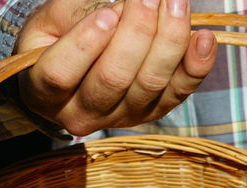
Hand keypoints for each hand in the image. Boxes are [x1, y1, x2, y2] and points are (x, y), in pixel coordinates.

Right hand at [14, 0, 216, 136]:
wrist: (76, 67)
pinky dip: (196, 65)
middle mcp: (81, 114)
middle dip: (136, 31)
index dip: (85, 44)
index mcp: (43, 93)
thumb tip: (127, 8)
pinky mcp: (152, 112)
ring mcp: (121, 117)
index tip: (105, 13)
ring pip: (149, 83)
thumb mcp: (54, 18)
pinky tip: (203, 38)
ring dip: (169, 38)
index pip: (60, 75)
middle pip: (113, 78)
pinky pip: (179, 92)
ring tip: (174, 1)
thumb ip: (79, 14)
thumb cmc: (59, 36)